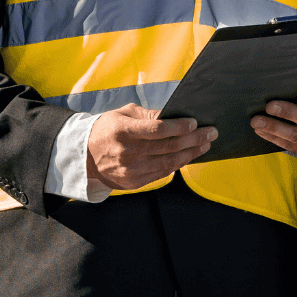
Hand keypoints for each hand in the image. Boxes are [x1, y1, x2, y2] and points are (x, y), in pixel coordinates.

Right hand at [88, 103, 215, 189]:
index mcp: (123, 131)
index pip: (157, 130)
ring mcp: (132, 170)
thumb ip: (148, 116)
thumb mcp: (123, 114)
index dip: (178, 126)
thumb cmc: (107, 129)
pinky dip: (178, 164)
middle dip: (193, 139)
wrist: (86, 157)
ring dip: (190, 153)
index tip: (194, 122)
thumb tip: (172, 116)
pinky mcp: (135, 182)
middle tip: (211, 132)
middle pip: (168, 147)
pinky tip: (188, 155)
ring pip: (169, 163)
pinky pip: (162, 173)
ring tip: (205, 145)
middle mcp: (128, 153)